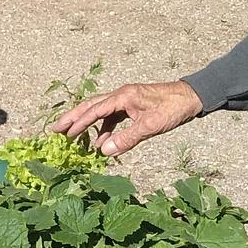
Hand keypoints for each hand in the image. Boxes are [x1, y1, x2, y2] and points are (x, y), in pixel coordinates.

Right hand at [48, 80, 203, 156]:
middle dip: (72, 118)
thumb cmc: (173, 108)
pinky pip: (112, 119)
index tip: (64, 135)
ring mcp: (126, 101)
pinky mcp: (132, 107)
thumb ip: (127, 138)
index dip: (79, 123)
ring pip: (99, 112)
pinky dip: (103, 130)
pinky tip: (100, 143)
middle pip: (90, 106)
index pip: (95, 110)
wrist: (192, 97)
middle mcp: (121, 96)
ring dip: (86, 125)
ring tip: (72, 138)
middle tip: (55, 130)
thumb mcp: (151, 125)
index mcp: (123, 96)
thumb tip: (103, 151)